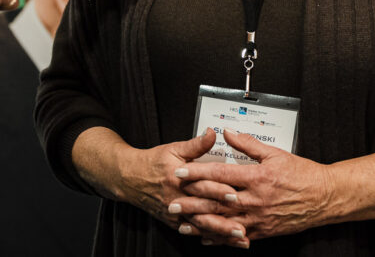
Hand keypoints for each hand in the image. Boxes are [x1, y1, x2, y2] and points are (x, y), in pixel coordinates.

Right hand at [105, 130, 232, 230]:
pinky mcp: (174, 222)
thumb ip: (196, 144)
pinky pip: (194, 232)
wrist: (129, 178)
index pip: (202, 185)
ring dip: (221, 233)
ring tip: (240, 237)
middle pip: (204, 209)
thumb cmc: (153, 162)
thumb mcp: (174, 149)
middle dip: (225, 218)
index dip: (219, 189)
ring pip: (202, 225)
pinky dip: (210, 237)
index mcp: (179, 179)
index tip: (236, 193)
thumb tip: (212, 133)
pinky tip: (224, 242)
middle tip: (244, 224)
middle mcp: (177, 198)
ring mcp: (176, 213)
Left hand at [169, 129, 335, 243]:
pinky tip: (206, 238)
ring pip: (224, 222)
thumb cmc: (302, 174)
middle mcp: (255, 199)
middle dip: (192, 202)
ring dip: (201, 224)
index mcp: (257, 177)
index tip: (181, 172)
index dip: (198, 173)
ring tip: (183, 224)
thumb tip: (228, 132)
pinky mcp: (263, 231)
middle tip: (173, 202)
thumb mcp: (276, 153)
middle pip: (217, 201)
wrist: (324, 198)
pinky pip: (237, 237)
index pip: (221, 174)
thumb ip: (248, 144)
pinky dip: (220, 238)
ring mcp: (258, 218)